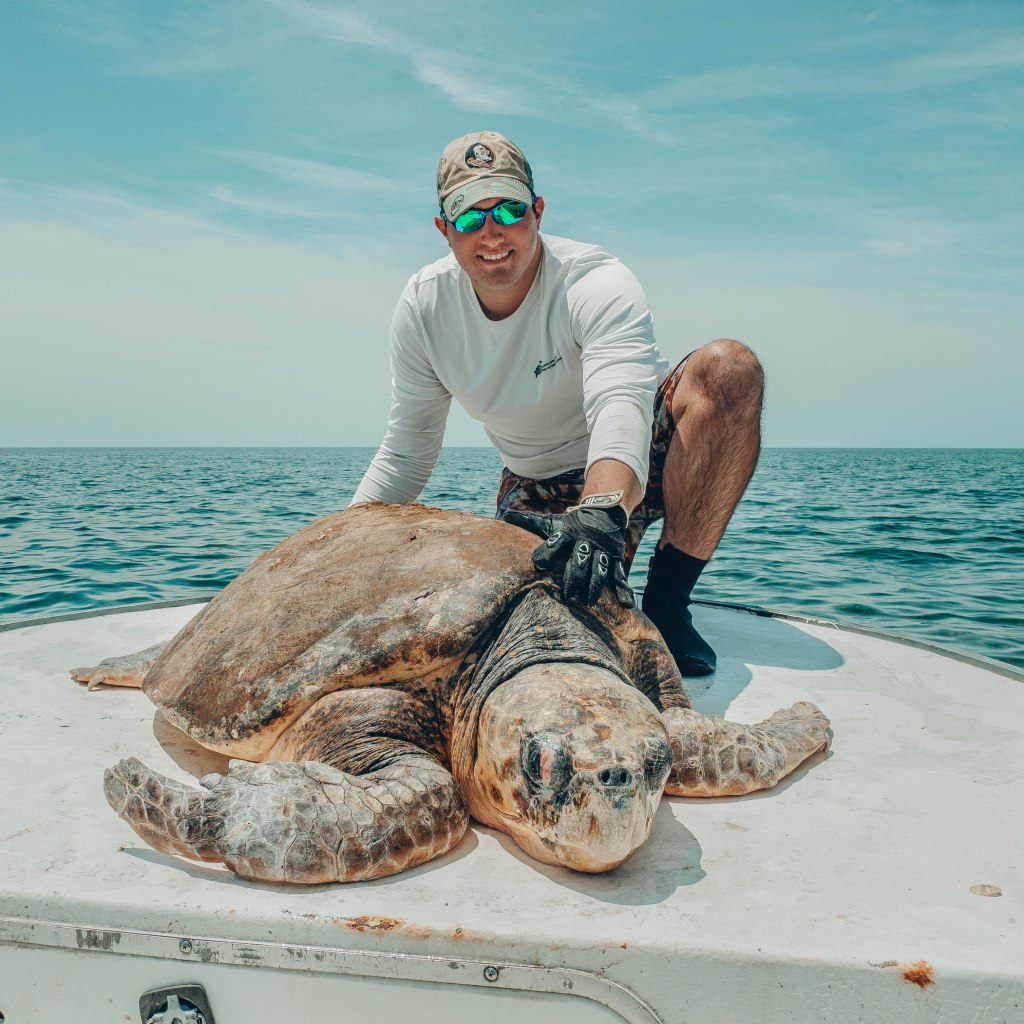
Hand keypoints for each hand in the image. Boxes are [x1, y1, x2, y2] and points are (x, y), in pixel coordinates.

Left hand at [502, 504, 634, 607]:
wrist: (604, 510)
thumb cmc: (571, 523)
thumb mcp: (552, 522)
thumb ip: (529, 522)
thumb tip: (505, 516)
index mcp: (568, 534)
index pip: (556, 542)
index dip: (547, 551)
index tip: (538, 563)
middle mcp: (585, 543)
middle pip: (579, 560)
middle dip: (573, 577)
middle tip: (567, 596)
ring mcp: (602, 551)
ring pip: (599, 569)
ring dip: (594, 586)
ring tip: (588, 601)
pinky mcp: (615, 558)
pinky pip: (619, 575)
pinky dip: (624, 590)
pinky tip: (627, 605)